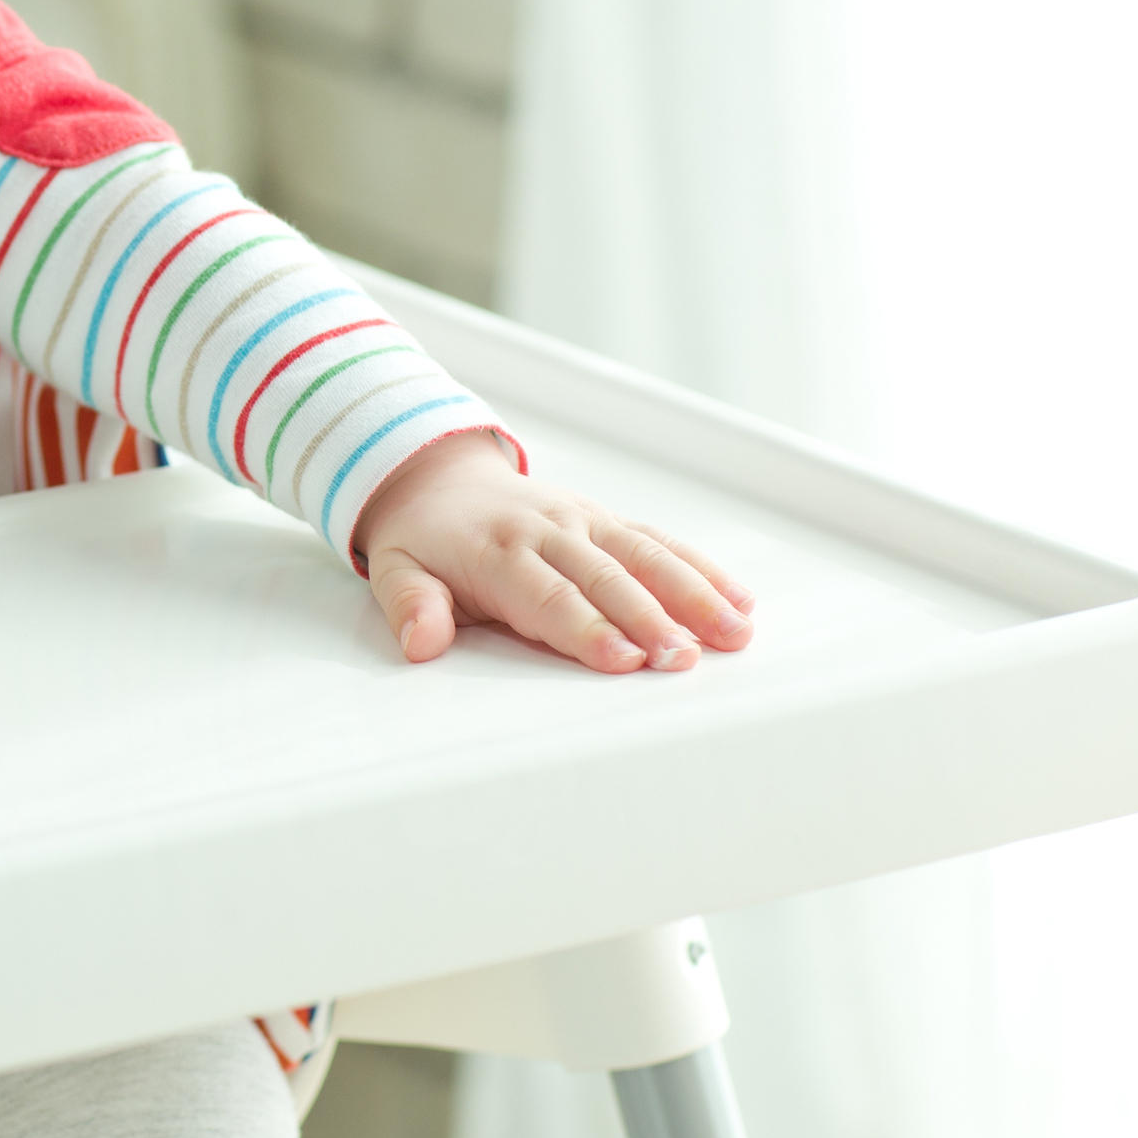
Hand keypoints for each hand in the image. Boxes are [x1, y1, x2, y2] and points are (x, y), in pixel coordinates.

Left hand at [352, 432, 754, 672]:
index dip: (587, 630)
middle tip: (684, 659)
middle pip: (606, 580)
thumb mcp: (397, 568)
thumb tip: (421, 643)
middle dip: (649, 620)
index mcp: (498, 551)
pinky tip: (739, 599)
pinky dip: (702, 569)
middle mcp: (549, 531)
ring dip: (693, 595)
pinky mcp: (607, 520)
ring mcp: (584, 521)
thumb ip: (411, 606)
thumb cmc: (424, 538)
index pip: (548, 597)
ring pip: (646, 556)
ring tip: (733, 633)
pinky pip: (659, 542)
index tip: (623, 660)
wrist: (438, 476)